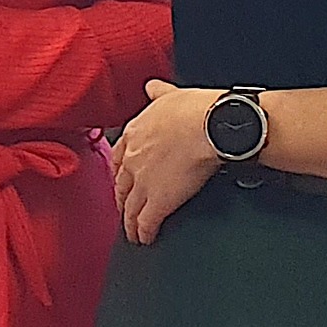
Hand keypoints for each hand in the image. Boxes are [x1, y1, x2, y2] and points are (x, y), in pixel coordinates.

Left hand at [113, 80, 221, 244]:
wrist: (208, 126)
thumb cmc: (194, 109)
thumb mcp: (170, 95)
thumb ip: (158, 93)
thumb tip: (152, 86)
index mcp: (135, 133)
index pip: (119, 157)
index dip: (119, 171)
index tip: (120, 179)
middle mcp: (133, 159)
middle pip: (121, 185)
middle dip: (121, 198)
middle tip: (123, 209)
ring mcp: (143, 182)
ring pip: (130, 206)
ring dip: (129, 221)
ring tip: (131, 232)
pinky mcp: (158, 201)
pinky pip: (146, 221)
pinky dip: (143, 233)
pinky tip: (143, 240)